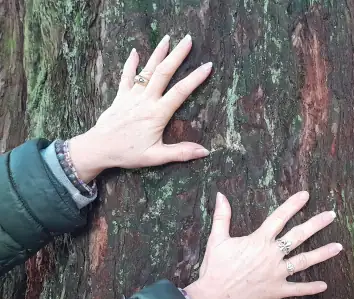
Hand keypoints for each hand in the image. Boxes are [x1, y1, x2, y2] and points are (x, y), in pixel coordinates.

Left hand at [69, 34, 211, 181]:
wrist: (98, 149)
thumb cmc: (127, 154)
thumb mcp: (156, 157)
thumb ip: (180, 153)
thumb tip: (204, 151)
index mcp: (157, 114)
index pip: (180, 92)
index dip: (195, 78)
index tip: (207, 66)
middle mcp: (145, 101)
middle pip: (164, 72)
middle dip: (177, 55)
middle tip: (189, 40)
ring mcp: (131, 96)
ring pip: (147, 70)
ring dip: (158, 53)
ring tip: (168, 38)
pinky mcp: (120, 97)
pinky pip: (126, 76)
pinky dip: (130, 63)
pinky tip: (135, 52)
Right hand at [185, 191, 342, 298]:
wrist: (214, 298)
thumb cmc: (215, 268)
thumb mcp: (217, 239)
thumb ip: (222, 216)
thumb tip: (220, 194)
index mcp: (259, 240)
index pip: (279, 217)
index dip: (293, 205)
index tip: (306, 195)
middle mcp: (272, 254)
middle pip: (298, 236)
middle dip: (316, 224)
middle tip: (332, 215)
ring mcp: (276, 273)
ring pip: (304, 261)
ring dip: (322, 254)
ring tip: (339, 247)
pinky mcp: (276, 291)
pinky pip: (297, 289)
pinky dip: (310, 288)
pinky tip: (324, 285)